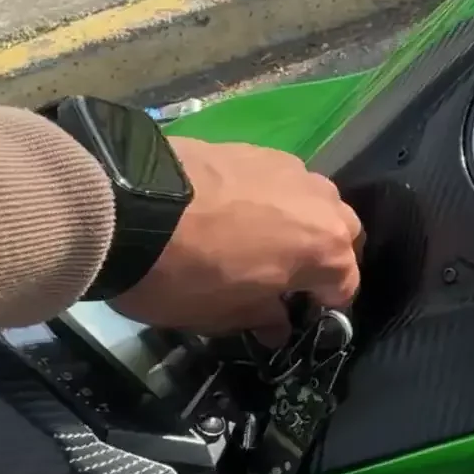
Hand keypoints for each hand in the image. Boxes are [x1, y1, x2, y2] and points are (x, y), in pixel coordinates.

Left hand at [113, 139, 362, 339]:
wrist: (128, 206)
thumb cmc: (185, 274)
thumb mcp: (221, 315)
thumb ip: (261, 318)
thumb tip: (278, 325)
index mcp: (325, 251)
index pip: (346, 287)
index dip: (323, 307)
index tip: (295, 315)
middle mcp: (320, 203)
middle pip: (342, 234)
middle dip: (325, 257)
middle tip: (287, 275)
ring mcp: (290, 169)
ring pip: (314, 200)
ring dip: (301, 221)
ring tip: (263, 237)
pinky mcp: (255, 147)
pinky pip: (280, 178)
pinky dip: (271, 196)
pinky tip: (237, 208)